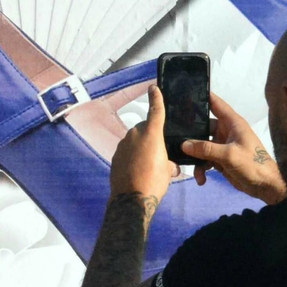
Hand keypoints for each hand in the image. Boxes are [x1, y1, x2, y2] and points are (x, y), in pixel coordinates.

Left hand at [109, 86, 178, 202]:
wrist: (131, 199)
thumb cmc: (154, 182)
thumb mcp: (168, 171)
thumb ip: (169, 163)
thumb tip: (170, 166)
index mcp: (151, 134)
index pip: (156, 111)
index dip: (156, 98)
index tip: (153, 87)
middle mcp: (135, 135)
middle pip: (145, 128)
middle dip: (152, 136)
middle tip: (160, 152)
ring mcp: (123, 145)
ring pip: (135, 140)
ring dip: (142, 147)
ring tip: (149, 164)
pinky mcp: (115, 156)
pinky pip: (127, 151)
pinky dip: (132, 156)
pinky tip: (137, 170)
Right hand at [181, 93, 286, 203]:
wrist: (266, 187)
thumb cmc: (252, 164)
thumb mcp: (229, 155)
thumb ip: (206, 149)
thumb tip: (183, 144)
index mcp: (232, 123)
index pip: (215, 104)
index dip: (202, 96)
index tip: (185, 92)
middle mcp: (226, 131)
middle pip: (203, 126)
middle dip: (190, 133)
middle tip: (172, 135)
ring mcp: (222, 145)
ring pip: (202, 145)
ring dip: (196, 157)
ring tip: (190, 168)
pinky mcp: (221, 159)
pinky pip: (205, 160)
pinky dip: (202, 168)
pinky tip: (202, 179)